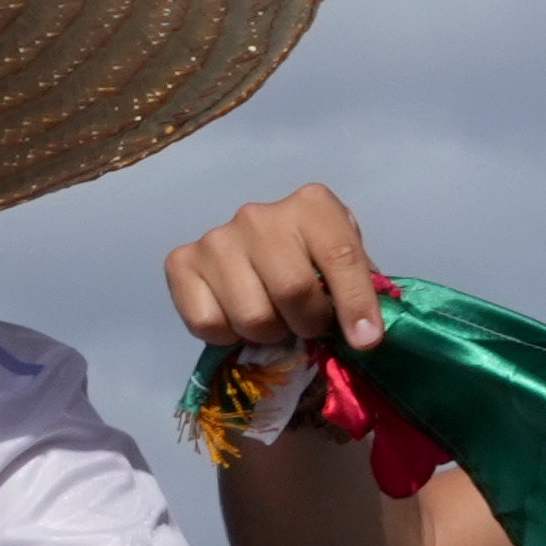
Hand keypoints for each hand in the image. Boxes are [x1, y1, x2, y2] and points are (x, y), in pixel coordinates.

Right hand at [164, 185, 396, 377]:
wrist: (257, 246)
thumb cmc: (312, 257)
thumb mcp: (344, 261)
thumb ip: (360, 289)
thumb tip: (365, 334)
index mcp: (312, 205)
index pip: (341, 256)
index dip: (356, 303)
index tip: (365, 340)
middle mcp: (258, 215)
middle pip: (293, 291)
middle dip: (309, 323)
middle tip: (308, 324)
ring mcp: (216, 238)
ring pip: (252, 316)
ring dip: (269, 333)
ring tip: (273, 318)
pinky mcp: (180, 262)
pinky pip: (208, 323)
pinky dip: (228, 336)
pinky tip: (237, 316)